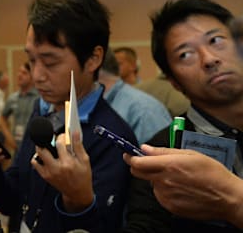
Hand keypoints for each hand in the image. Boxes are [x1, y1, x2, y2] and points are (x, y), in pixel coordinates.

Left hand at [31, 131, 93, 211]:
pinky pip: (35, 163)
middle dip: (46, 140)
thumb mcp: (84, 160)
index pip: (59, 143)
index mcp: (68, 163)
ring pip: (38, 154)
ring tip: (49, 147)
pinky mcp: (45, 176)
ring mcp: (49, 172)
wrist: (77, 193)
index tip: (62, 136)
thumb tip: (75, 132)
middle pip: (43, 148)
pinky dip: (38, 157)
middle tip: (52, 139)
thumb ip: (78, 145)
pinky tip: (46, 156)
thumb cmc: (83, 176)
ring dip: (42, 148)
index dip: (60, 136)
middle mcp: (56, 167)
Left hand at [125, 145, 242, 226]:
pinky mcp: (170, 207)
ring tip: (177, 178)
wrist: (227, 197)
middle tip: (149, 164)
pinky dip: (165, 191)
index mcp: (169, 166)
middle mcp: (164, 181)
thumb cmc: (212, 173)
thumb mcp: (190, 154)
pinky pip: (160, 196)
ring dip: (157, 179)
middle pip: (138, 173)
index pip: (138, 162)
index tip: (127, 154)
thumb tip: (144, 148)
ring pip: (151, 184)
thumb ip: (164, 151)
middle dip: (139, 167)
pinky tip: (180, 189)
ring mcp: (166, 196)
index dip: (130, 157)